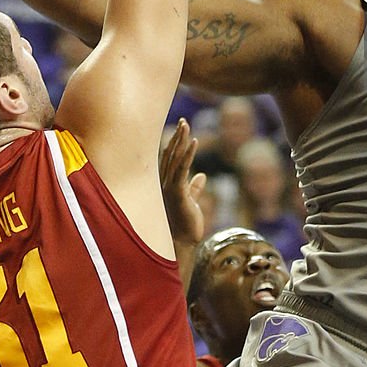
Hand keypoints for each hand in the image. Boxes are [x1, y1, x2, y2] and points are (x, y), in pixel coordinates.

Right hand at [159, 118, 206, 247]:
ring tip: (186, 125)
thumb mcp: (192, 202)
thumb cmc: (185, 226)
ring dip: (181, 140)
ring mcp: (169, 188)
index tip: (181, 129)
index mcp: (167, 185)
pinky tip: (193, 142)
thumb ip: (194, 189)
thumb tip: (201, 176)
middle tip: (184, 121)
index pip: (169, 159)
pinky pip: (182, 169)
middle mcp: (164, 184)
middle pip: (170, 155)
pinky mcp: (177, 193)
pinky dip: (188, 154)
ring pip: (175, 159)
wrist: (181, 245)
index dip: (175, 143)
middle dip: (177, 137)